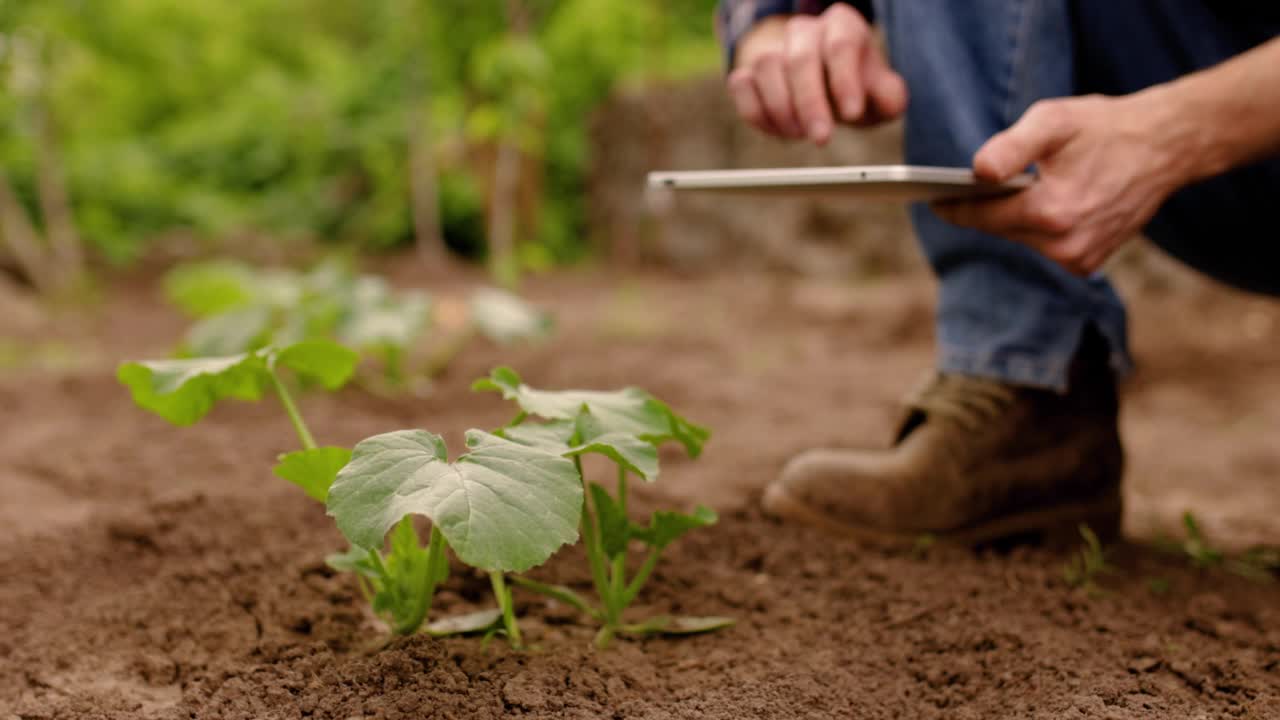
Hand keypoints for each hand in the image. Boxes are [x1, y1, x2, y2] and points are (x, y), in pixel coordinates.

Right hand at [727, 5, 906, 144]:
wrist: (817, 84)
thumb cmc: (850, 88)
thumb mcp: (878, 91)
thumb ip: (889, 97)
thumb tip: (889, 103)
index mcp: (842, 26)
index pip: (841, 45)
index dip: (845, 81)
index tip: (852, 115)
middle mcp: (804, 31)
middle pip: (800, 58)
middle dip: (810, 102)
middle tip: (821, 137)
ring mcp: (772, 48)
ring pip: (766, 67)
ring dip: (782, 108)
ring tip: (800, 134)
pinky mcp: (747, 71)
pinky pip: (741, 85)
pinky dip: (756, 112)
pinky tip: (778, 130)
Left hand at [933, 92, 1196, 275]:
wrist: (1165, 147)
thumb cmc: (1104, 127)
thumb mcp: (1054, 122)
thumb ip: (1011, 147)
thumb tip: (977, 172)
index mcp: (1051, 212)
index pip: (982, 216)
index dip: (954, 207)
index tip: (933, 199)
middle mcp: (1064, 244)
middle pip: (1000, 228)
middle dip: (987, 207)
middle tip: (971, 187)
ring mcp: (1078, 258)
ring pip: (1021, 239)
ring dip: (1016, 217)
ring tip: (1022, 189)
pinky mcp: (1088, 263)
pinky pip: (1044, 247)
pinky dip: (1041, 228)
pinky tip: (1052, 203)